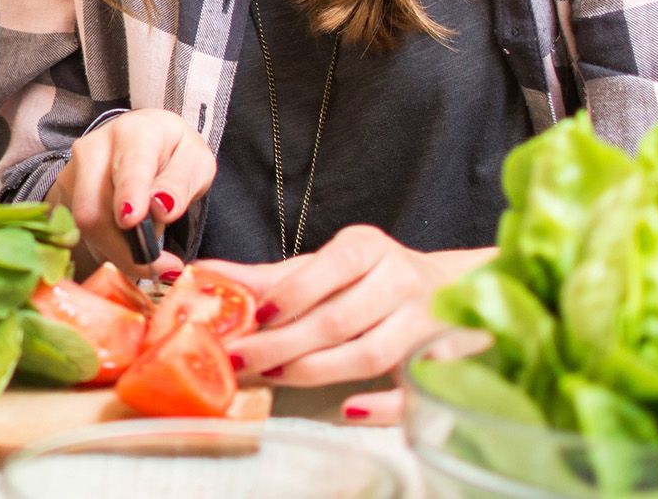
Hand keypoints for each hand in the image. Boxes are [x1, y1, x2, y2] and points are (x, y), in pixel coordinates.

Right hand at [50, 108, 213, 277]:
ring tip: (150, 254)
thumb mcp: (195, 162)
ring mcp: (72, 171)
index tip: (132, 220)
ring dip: (118, 251)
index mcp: (135, 134)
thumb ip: (181, 183)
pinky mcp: (63, 194)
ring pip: (85, 227)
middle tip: (163, 267)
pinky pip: (80, 233)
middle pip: (95, 209)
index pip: (130, 167)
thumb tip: (162, 207)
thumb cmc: (173, 153)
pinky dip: (107, 249)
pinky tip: (127, 244)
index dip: (129, 194)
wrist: (143, 141)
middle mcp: (94, 148)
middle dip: (124, 249)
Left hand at [199, 228, 494, 423]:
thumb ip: (269, 277)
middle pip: (339, 319)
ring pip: (369, 354)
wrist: (452, 288)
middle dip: (284, 344)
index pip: (329, 268)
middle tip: (242, 360)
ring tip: (274, 378)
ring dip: (316, 371)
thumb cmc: (371, 278)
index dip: (289, 296)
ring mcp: (426, 323)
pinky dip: (381, 406)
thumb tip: (205, 273)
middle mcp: (401, 280)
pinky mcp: (443, 362)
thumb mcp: (325, 267)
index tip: (252, 319)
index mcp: (368, 248)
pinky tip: (347, 409)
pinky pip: (413, 390)